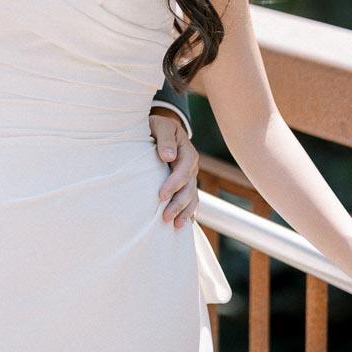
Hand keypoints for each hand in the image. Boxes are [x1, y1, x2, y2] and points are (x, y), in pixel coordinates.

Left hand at [149, 111, 198, 227]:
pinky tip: (185, 224)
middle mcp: (192, 167)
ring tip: (175, 225)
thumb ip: (165, 139)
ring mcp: (191, 177)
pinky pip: (192, 200)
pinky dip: (190, 212)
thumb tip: (168, 157)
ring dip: (185, 212)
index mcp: (187, 152)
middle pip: (189, 188)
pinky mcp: (186, 184)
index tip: (160, 196)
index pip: (183, 171)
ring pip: (192, 197)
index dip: (173, 184)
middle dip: (178, 204)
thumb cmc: (159, 127)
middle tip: (166, 217)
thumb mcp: (161, 126)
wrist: (163, 130)